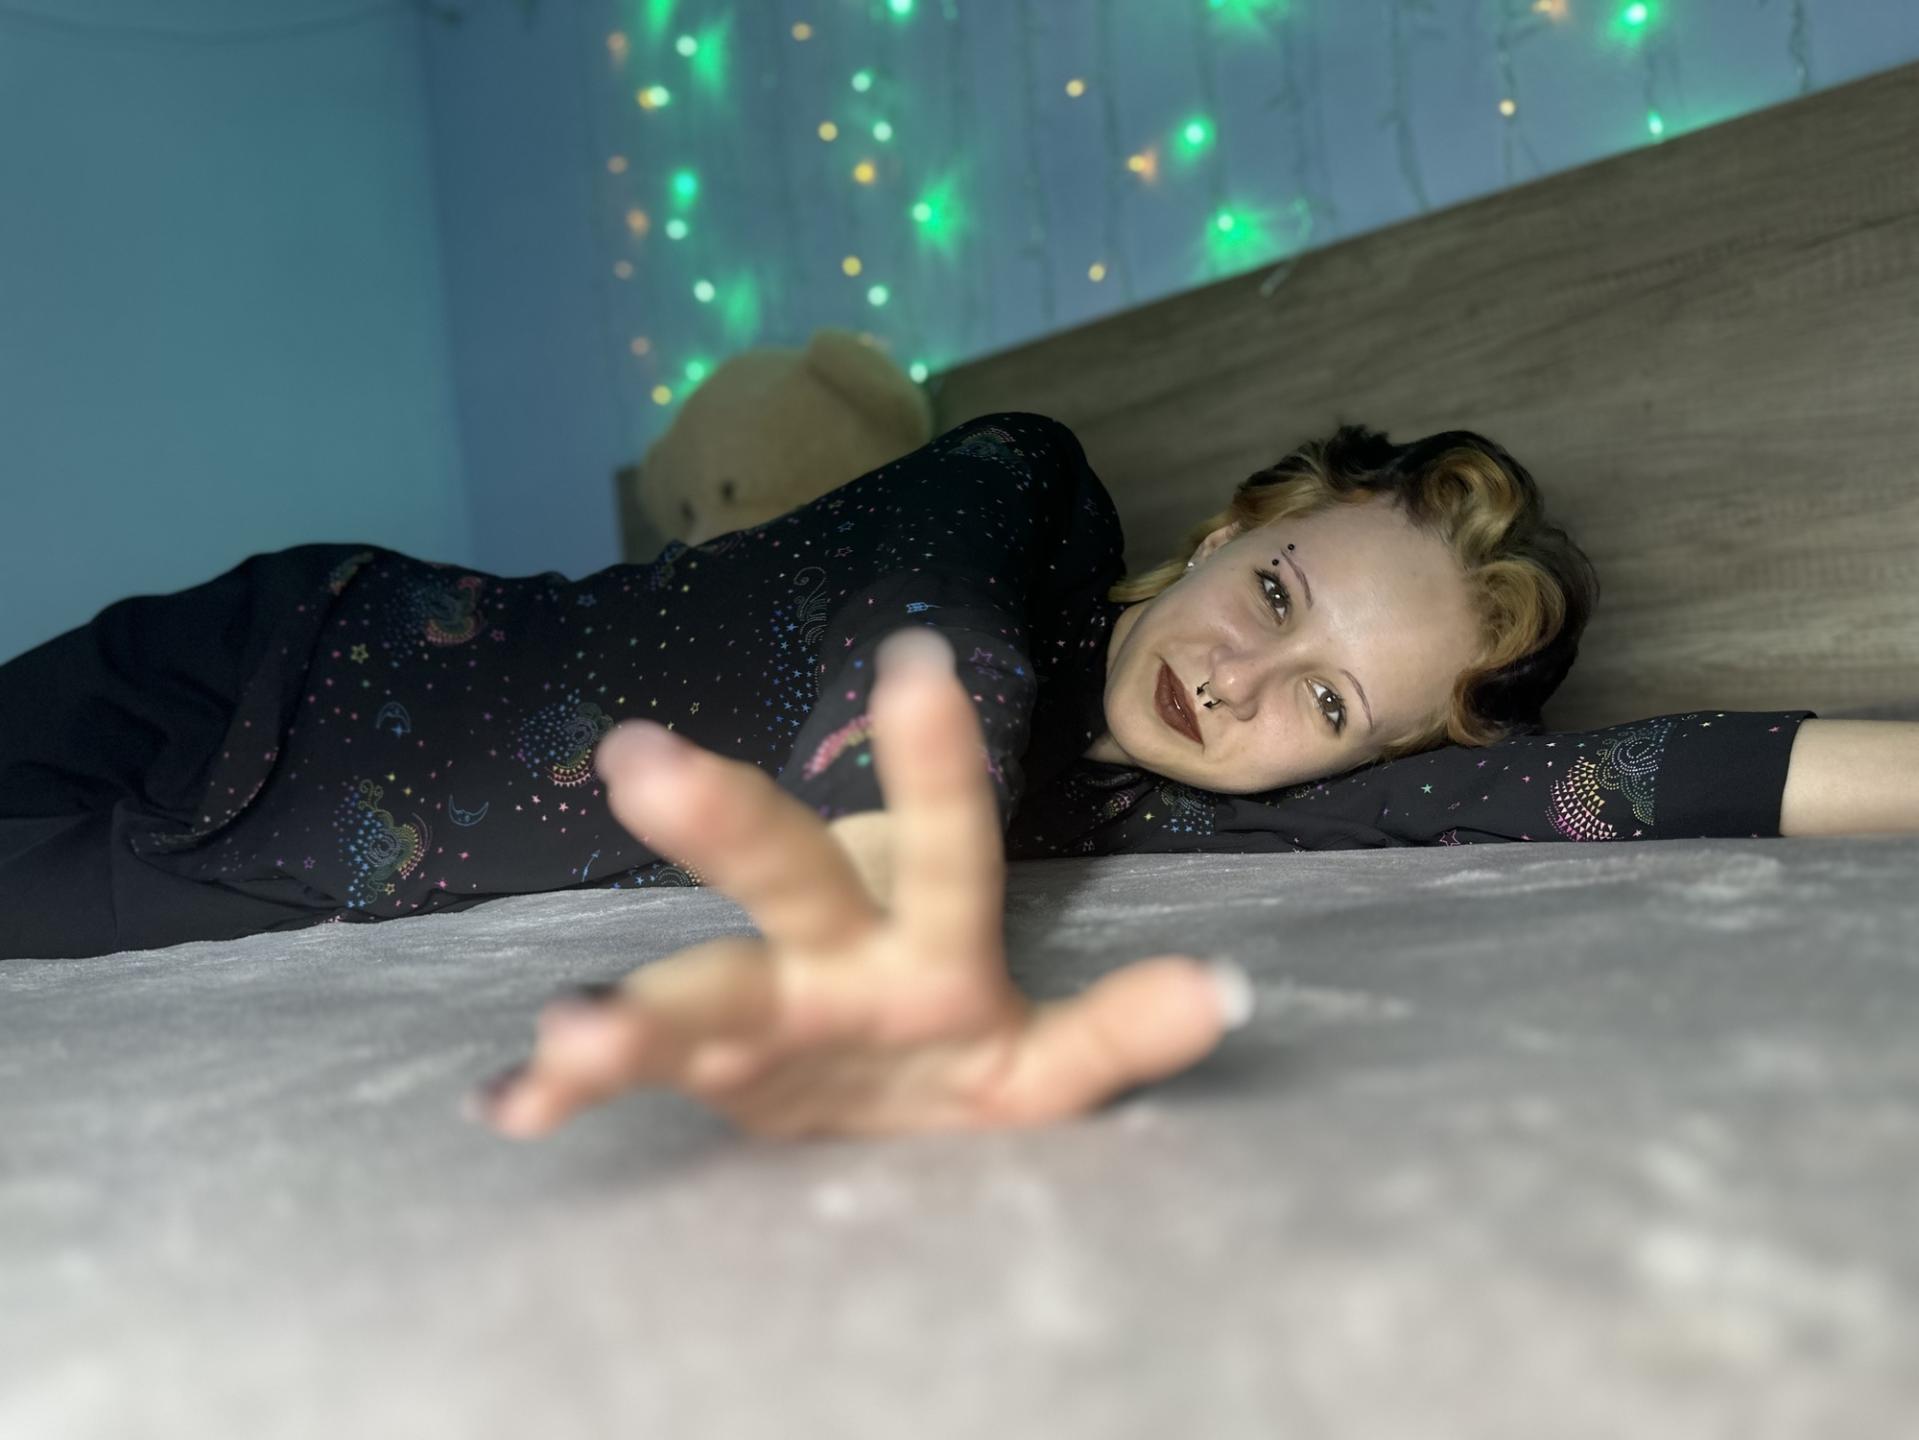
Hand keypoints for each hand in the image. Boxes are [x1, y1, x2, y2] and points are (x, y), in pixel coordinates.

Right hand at [466, 628, 1251, 1140]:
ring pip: (696, 986)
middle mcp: (833, 950)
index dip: (936, 764)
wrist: (873, 1092)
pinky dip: (563, 1090)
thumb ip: (1118, 1030)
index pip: (947, 841)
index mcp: (930, 935)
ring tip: (568, 1035)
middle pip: (786, 874)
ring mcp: (760, 1009)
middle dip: (726, 820)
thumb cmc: (958, 1049)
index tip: (917, 659)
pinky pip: (631, 1077)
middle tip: (645, 758)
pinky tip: (506, 1107)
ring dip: (628, 1004)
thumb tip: (1228, 991)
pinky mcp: (701, 1070)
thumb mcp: (1045, 1063)